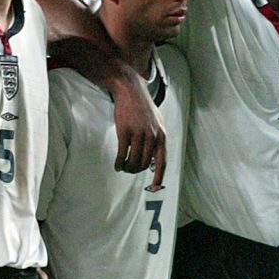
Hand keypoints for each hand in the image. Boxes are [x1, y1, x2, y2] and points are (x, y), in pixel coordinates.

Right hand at [109, 72, 167, 188]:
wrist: (130, 90)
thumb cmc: (143, 107)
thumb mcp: (157, 122)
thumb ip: (158, 138)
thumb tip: (156, 157)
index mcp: (161, 135)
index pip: (162, 161)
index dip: (158, 176)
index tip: (154, 187)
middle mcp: (152, 136)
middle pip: (145, 164)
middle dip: (136, 170)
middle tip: (130, 170)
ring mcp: (139, 133)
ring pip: (133, 161)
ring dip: (127, 167)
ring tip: (123, 167)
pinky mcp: (125, 131)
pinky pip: (122, 154)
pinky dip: (119, 162)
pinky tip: (117, 165)